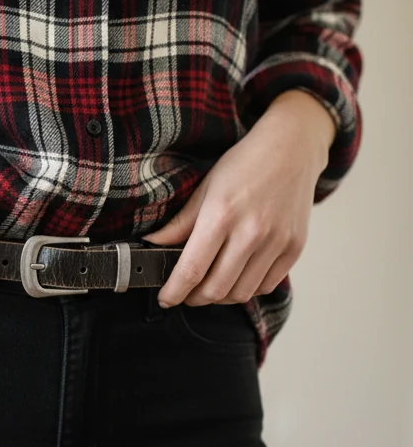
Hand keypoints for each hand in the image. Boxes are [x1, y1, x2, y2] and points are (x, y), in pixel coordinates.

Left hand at [140, 89, 336, 306]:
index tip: (166, 298)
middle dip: (195, 298)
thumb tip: (153, 244)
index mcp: (221, 216)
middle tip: (188, 293)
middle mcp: (251, 232)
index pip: (192, 270)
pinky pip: (266, 286)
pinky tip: (238, 277)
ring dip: (221, 297)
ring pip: (241, 294)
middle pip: (216, 289)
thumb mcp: (205, 188)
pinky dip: (248, 289)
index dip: (175, 292)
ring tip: (212, 285)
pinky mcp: (294, 248)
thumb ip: (180, 223)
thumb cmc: (246, 165)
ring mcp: (276, 242)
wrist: (292, 148)